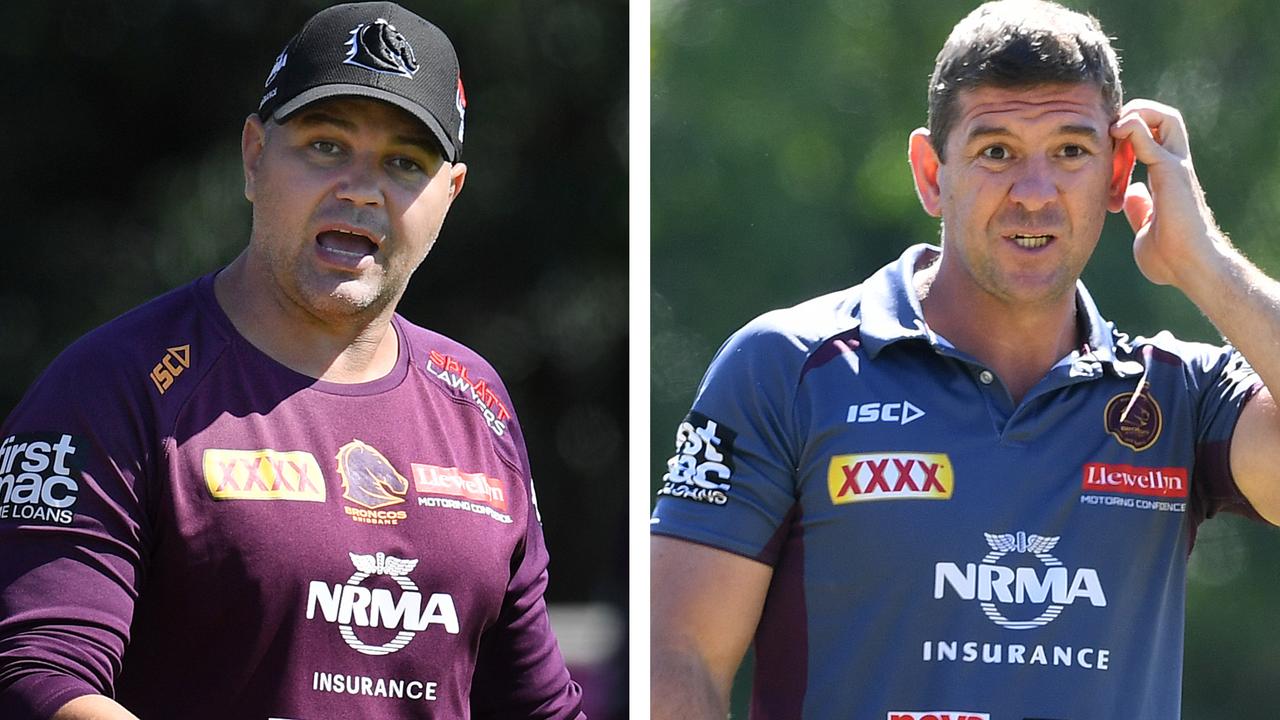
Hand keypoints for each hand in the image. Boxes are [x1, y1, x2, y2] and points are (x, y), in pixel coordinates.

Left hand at [1110, 99, 1224, 287]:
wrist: (1190, 268)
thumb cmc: (1171, 259)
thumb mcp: (1145, 229)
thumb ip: (1139, 209)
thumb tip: (1131, 194)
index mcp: (1168, 178)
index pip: (1152, 140)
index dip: (1123, 143)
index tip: (1103, 167)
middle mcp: (1175, 166)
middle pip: (1162, 119)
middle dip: (1132, 118)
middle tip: (1106, 140)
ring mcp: (1175, 166)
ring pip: (1163, 117)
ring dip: (1134, 115)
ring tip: (1111, 133)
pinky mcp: (1170, 170)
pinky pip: (1149, 135)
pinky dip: (1131, 126)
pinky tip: (1115, 133)